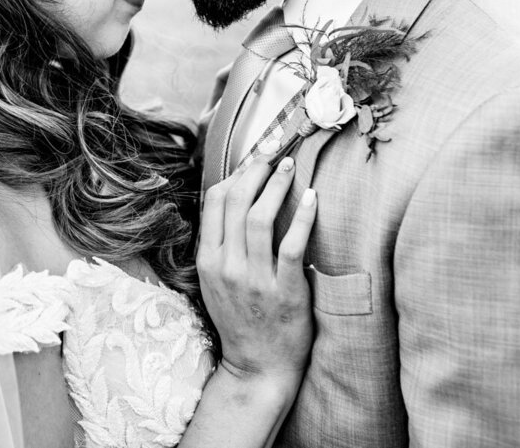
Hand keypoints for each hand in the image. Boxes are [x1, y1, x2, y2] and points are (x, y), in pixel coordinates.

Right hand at [197, 155, 316, 383]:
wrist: (256, 367)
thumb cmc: (240, 321)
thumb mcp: (215, 282)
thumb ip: (219, 246)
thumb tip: (233, 202)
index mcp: (208, 260)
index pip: (213, 202)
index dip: (235, 173)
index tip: (253, 158)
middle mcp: (226, 266)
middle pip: (235, 201)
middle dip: (256, 169)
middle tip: (274, 151)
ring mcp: (253, 279)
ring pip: (259, 217)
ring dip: (276, 185)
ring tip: (290, 165)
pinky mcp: (283, 290)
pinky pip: (291, 244)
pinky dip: (302, 216)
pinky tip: (311, 197)